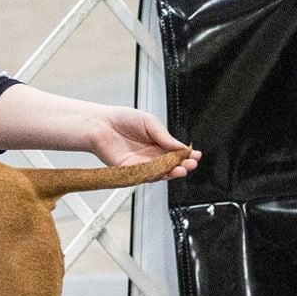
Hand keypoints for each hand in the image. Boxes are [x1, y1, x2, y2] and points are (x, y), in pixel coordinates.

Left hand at [80, 105, 197, 176]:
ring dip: (172, 172)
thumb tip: (180, 146)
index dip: (186, 155)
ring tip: (182, 170)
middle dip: (183, 165)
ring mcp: (141, 164)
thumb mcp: (150, 123)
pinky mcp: (130, 171)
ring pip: (160, 173)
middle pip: (170, 165)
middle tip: (191, 164)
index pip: (175, 152)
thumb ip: (165, 136)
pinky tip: (165, 171)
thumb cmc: (122, 119)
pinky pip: (145, 176)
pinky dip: (156, 175)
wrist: (100, 124)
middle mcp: (150, 155)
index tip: (195, 155)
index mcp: (157, 143)